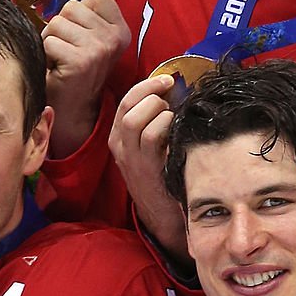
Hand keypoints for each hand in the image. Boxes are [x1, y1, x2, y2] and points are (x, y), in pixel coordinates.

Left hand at [42, 0, 129, 158]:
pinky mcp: (81, 60)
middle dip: (61, 28)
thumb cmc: (76, 69)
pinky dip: (47, 55)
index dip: (79, 15)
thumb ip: (89, 15)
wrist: (74, 108)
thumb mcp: (92, 38)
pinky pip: (49, 42)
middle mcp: (115, 38)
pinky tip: (58, 70)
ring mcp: (100, 48)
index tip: (82, 38)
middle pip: (71, 7)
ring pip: (57, 23)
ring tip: (62, 59)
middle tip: (68, 51)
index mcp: (121, 30)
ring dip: (52, 41)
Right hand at [108, 74, 189, 262]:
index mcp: (119, 138)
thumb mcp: (149, 149)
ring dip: (158, 109)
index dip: (145, 87)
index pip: (125, 102)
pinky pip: (151, 137)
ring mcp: (132, 158)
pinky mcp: (146, 168)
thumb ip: (154, 124)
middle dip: (151, 92)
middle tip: (171, 90)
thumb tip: (173, 94)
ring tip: (172, 114)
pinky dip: (165, 125)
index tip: (165, 80)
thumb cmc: (162, 176)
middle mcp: (120, 146)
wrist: (162, 215)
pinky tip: (176, 129)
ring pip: (135, 119)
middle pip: (128, 106)